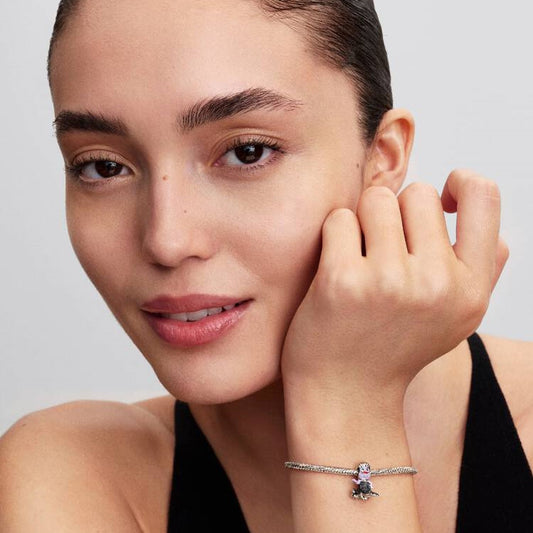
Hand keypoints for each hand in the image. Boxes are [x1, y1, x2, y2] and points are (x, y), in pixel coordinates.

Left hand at [281, 170, 507, 406]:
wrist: (346, 394)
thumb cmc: (395, 348)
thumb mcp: (455, 319)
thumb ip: (482, 269)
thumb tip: (487, 220)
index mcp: (470, 289)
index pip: (483, 196)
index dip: (460, 183)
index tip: (440, 199)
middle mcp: (436, 284)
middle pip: (417, 194)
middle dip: (397, 213)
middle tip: (383, 249)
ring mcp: (388, 282)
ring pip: (376, 200)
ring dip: (363, 222)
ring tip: (360, 259)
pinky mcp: (341, 281)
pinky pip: (340, 219)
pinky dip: (334, 237)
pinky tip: (335, 268)